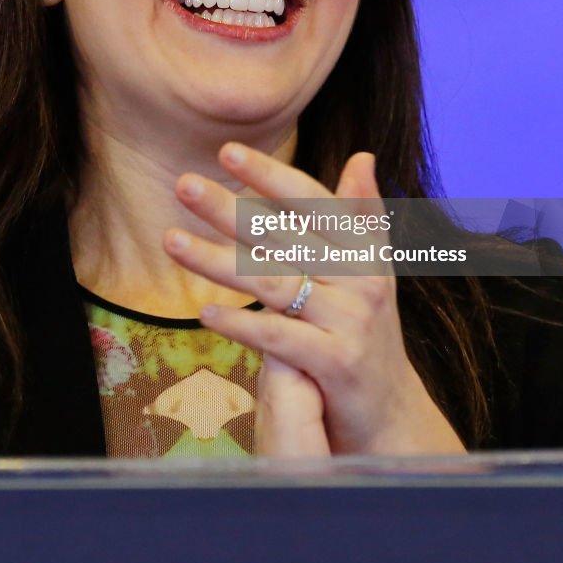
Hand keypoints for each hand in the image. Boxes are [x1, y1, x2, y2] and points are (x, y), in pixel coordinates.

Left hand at [163, 143, 466, 455]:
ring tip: (171, 241)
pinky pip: (278, 336)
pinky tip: (204, 313)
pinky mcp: (336, 362)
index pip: (311, 202)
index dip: (269, 175)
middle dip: (229, 209)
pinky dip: (241, 323)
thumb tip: (361, 156)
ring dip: (216, 260)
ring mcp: (349, 320)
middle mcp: (359, 278)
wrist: (391, 410)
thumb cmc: (366, 328)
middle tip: (184, 185)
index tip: (226, 151)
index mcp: (363, 249)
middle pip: (283, 236)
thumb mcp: (370, 269)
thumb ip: (359, 214)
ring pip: (272, 282)